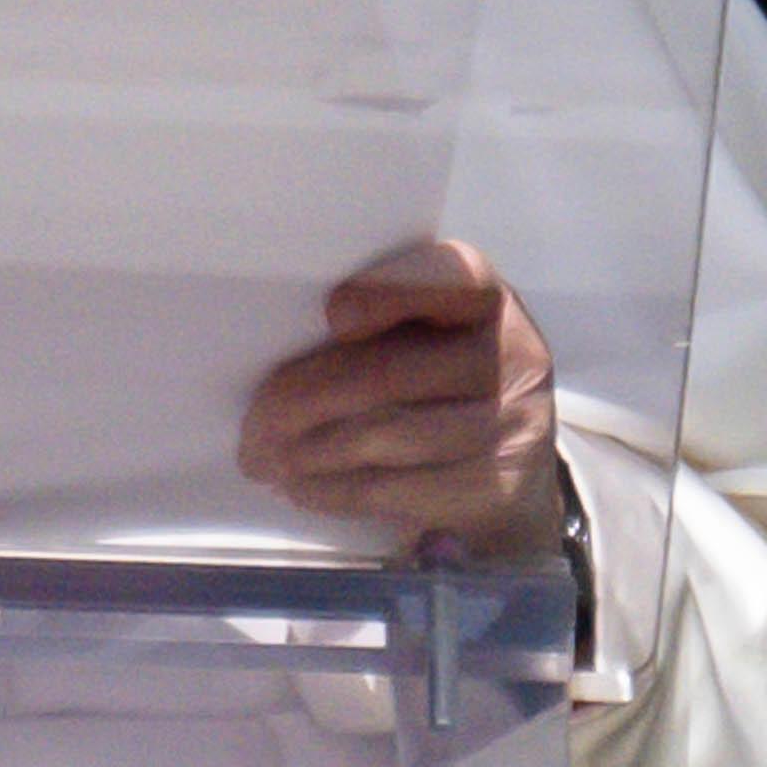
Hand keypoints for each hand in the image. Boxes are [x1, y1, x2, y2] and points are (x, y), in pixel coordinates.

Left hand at [244, 237, 567, 557]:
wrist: (514, 485)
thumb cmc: (444, 395)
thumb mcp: (428, 344)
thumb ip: (378, 333)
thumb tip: (277, 357)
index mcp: (485, 299)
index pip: (449, 275)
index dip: (389, 293)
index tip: (333, 315)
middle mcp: (511, 353)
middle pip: (390, 372)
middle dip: (301, 400)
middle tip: (253, 425)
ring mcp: (511, 424)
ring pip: (384, 435)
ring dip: (307, 453)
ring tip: (263, 461)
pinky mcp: (495, 487)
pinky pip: (396, 489)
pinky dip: (334, 491)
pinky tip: (302, 488)